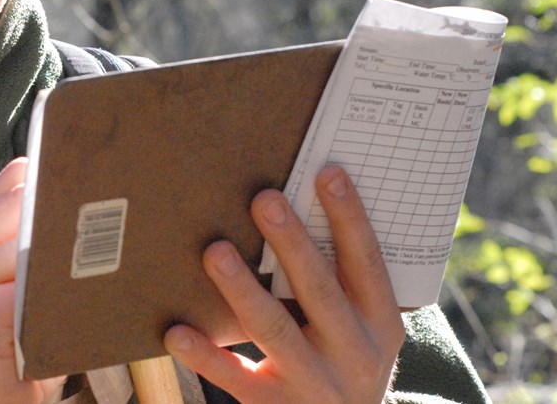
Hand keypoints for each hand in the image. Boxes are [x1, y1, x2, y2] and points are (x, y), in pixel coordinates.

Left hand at [164, 165, 404, 402]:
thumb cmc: (346, 360)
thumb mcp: (363, 327)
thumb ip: (341, 281)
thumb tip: (298, 204)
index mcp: (381, 323)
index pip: (366, 262)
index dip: (349, 217)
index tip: (326, 173)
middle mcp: (354, 353)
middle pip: (318, 289)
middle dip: (290, 242)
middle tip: (263, 198)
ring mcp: (315, 383)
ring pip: (275, 329)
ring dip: (242, 288)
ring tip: (215, 251)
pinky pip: (236, 378)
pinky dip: (205, 355)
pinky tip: (175, 331)